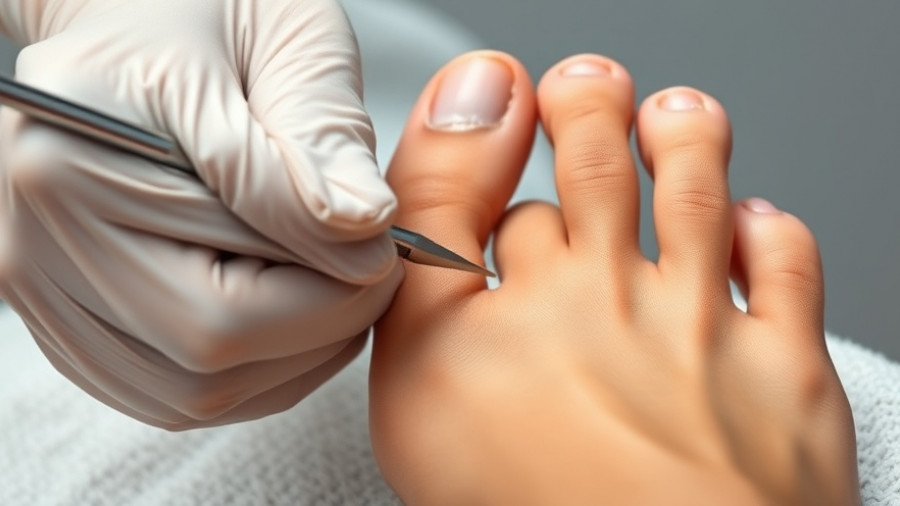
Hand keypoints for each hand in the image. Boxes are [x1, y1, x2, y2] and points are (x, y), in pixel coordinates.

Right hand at [0, 0, 401, 428]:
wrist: (137, 13)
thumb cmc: (206, 5)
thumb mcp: (282, 40)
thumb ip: (319, 139)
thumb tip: (364, 231)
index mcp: (73, 164)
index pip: (227, 297)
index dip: (335, 287)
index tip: (389, 249)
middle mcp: (36, 241)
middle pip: (206, 355)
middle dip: (322, 325)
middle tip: (373, 271)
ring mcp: (45, 289)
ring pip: (193, 391)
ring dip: (294, 356)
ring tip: (335, 285)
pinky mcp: (70, 318)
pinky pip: (171, 391)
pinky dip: (253, 369)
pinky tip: (289, 313)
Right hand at [370, 51, 858, 504]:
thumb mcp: (419, 374)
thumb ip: (425, 248)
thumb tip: (454, 132)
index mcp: (520, 303)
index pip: (504, 202)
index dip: (499, 150)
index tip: (510, 109)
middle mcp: (611, 296)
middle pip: (598, 167)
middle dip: (588, 111)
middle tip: (585, 87)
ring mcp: (702, 325)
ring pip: (695, 188)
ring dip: (682, 138)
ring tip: (673, 117)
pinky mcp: (785, 368)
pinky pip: (787, 269)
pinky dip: (771, 232)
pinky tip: (755, 223)